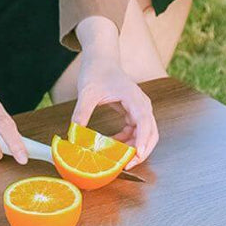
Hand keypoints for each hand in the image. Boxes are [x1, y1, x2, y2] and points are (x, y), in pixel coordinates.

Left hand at [73, 16, 158, 169]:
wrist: (101, 59)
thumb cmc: (96, 72)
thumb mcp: (87, 93)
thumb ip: (81, 113)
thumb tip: (74, 135)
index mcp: (134, 98)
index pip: (144, 122)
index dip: (142, 141)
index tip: (135, 155)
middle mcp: (142, 104)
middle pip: (151, 133)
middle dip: (142, 151)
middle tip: (127, 166)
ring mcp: (139, 108)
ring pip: (145, 134)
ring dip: (134, 148)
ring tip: (118, 159)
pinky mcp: (133, 112)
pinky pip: (136, 131)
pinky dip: (127, 141)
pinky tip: (113, 145)